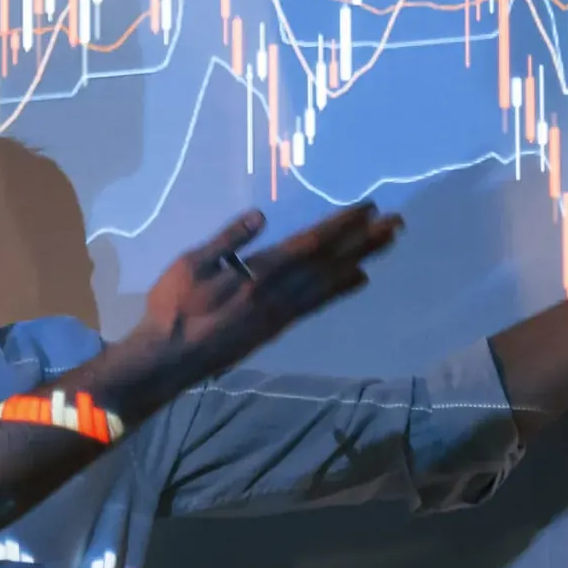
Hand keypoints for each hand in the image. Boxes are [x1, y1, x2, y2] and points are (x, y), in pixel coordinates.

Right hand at [105, 201, 405, 411]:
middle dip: (364, 241)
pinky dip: (340, 291)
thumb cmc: (172, 308)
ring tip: (386, 244)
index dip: (341, 225)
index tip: (368, 207)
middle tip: (397, 224)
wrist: (169, 360)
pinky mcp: (276, 328)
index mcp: (257, 273)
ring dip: (361, 260)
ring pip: (329, 282)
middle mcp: (277, 293)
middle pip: (330, 262)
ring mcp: (280, 313)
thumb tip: (261, 216)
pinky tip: (358, 280)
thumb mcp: (190, 264)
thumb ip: (226, 240)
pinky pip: (316, 305)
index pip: (309, 244)